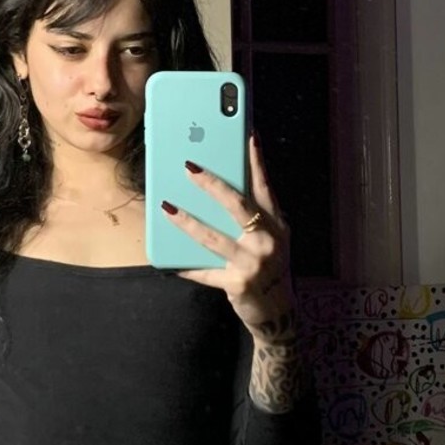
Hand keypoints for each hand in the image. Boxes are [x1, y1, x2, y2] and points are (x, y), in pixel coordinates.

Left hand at [162, 137, 296, 341]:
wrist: (277, 310)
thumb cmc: (268, 266)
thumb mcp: (271, 238)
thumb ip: (254, 217)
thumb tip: (221, 190)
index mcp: (276, 224)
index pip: (264, 186)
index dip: (256, 160)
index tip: (246, 134)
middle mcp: (268, 240)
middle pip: (237, 205)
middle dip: (211, 184)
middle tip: (188, 167)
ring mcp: (253, 263)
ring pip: (213, 237)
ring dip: (187, 221)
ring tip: (167, 207)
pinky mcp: (238, 284)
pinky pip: (205, 272)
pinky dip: (186, 267)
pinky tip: (167, 262)